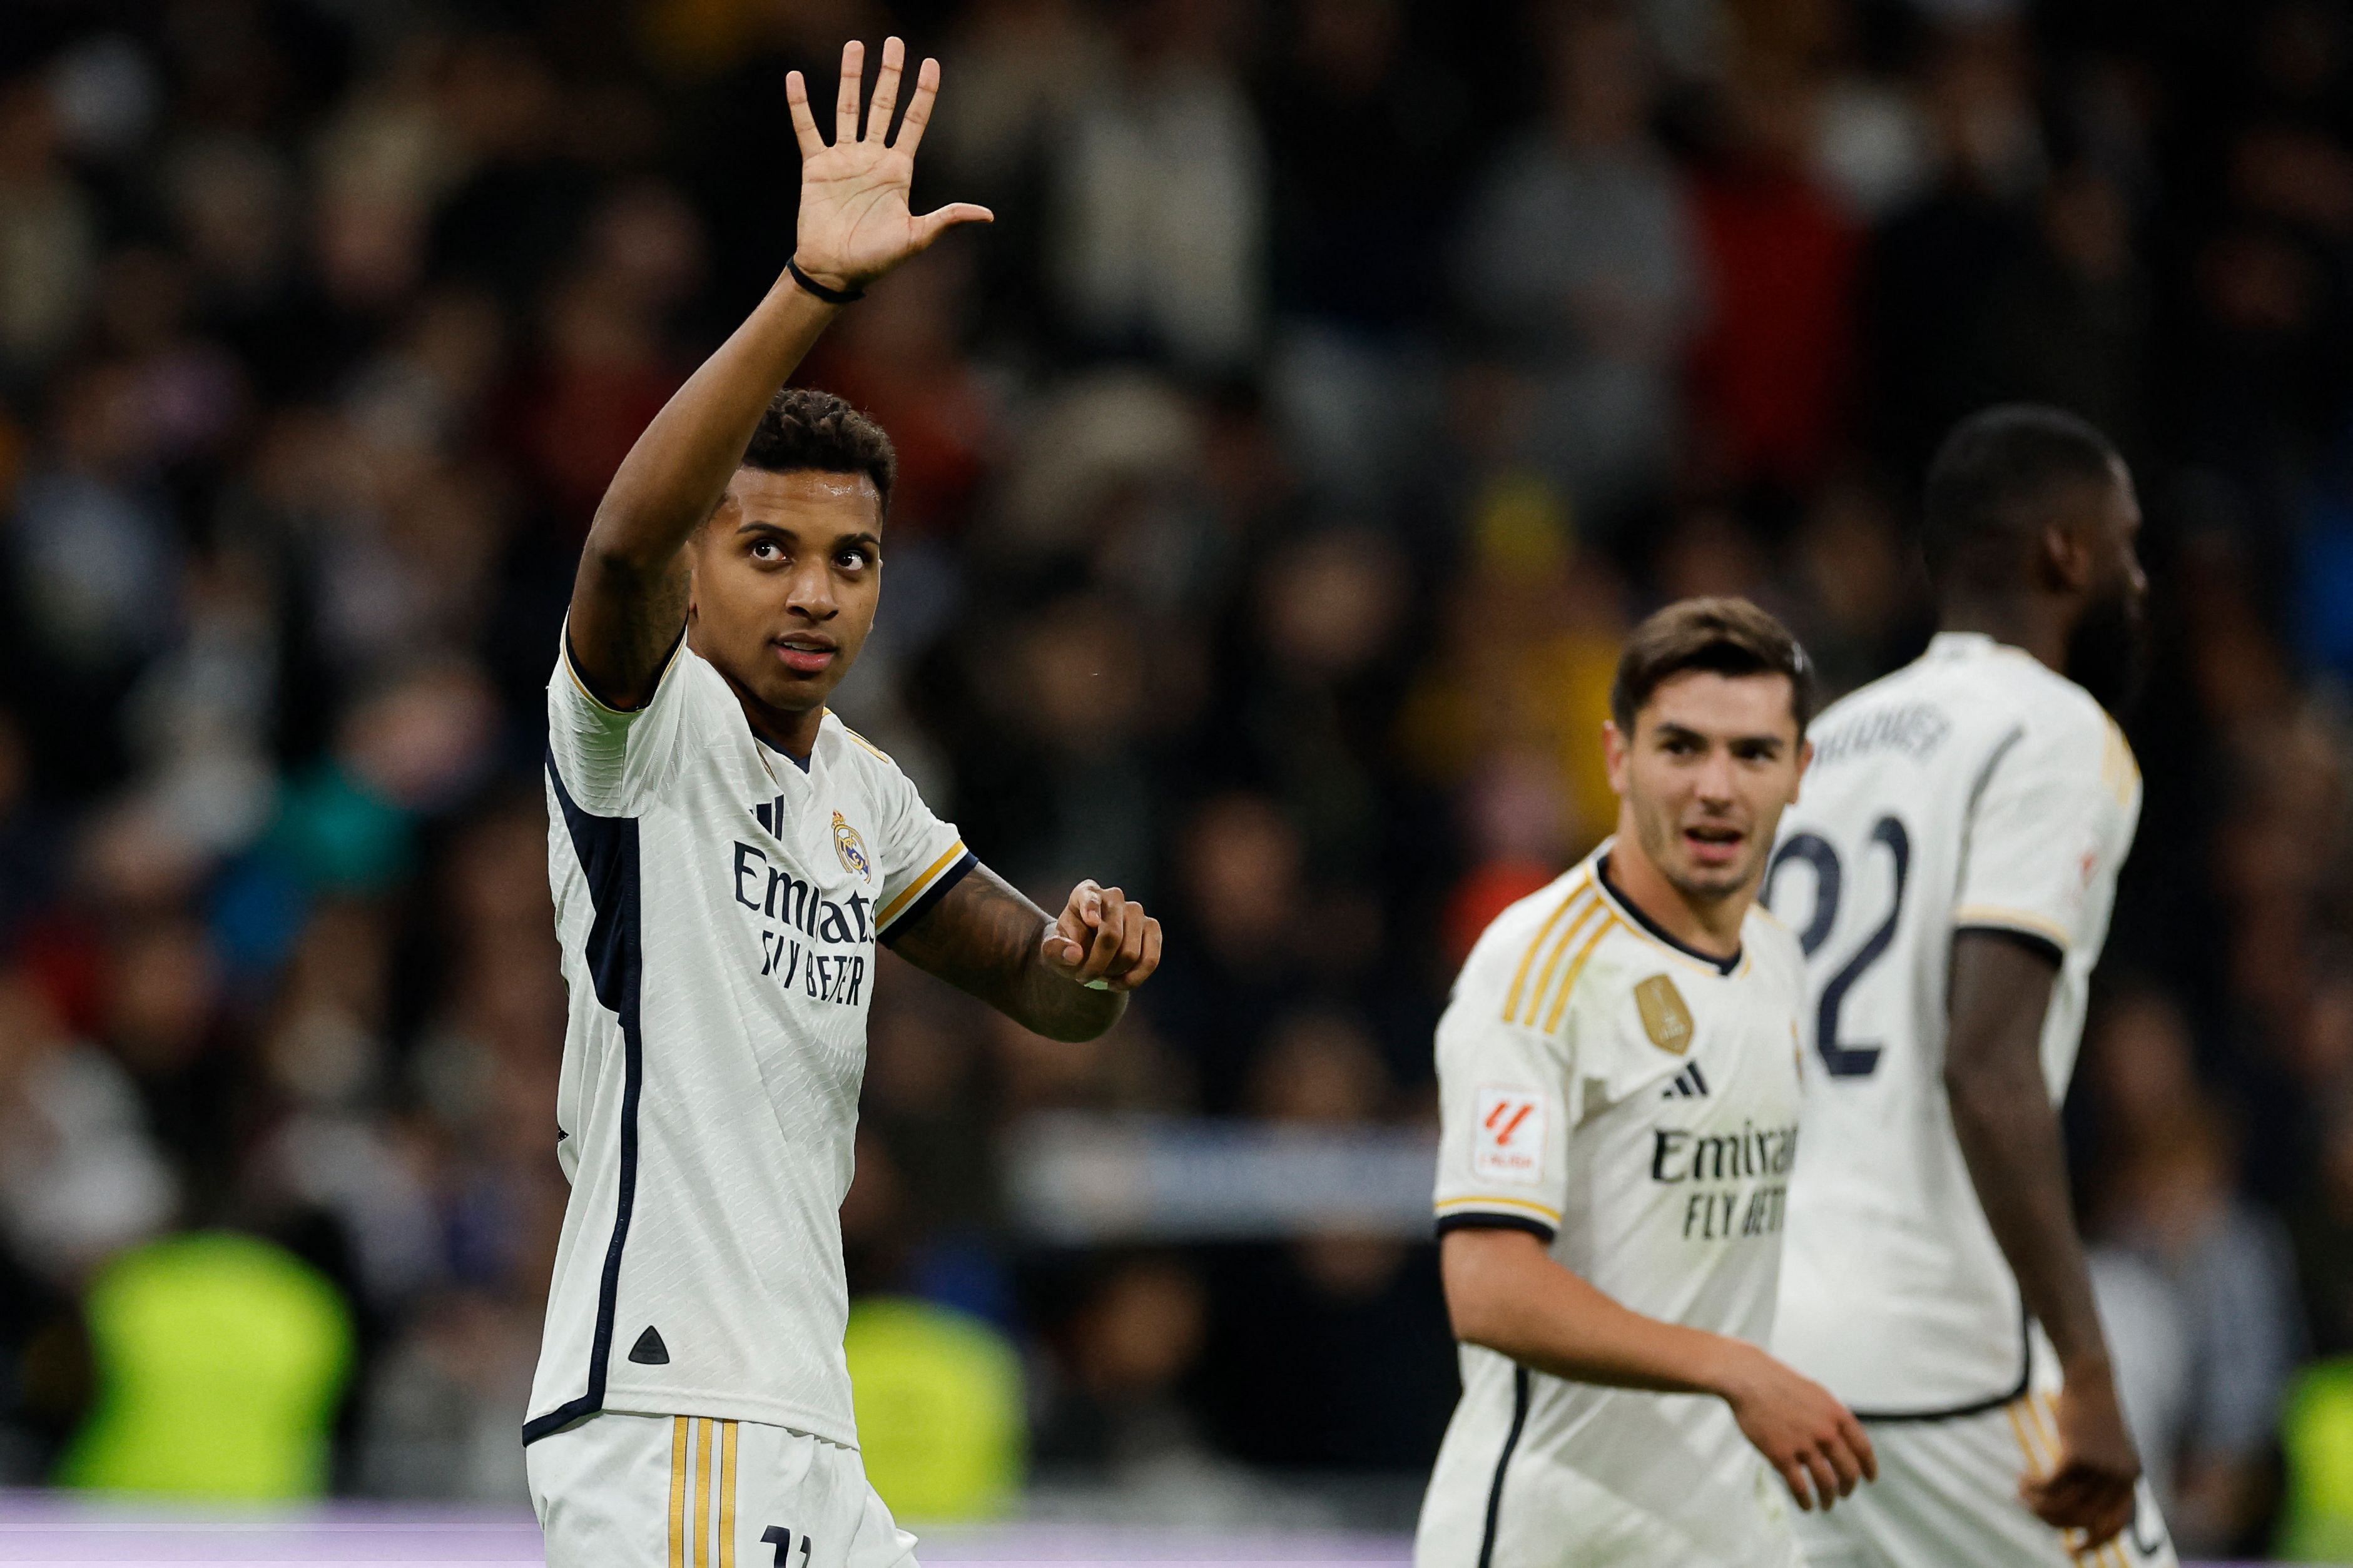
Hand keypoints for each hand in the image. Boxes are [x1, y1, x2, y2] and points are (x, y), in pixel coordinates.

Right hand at [786, 38, 992, 291]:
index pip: (914, 122)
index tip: (931, 64)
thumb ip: (947, 219)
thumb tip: (987, 215)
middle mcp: (872, 157)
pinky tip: (794, 78)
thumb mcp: (916, 237)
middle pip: (883, 105)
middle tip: (895, 43)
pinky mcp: (816, 166)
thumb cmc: (876, 259)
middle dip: (889, 74)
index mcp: (898, 170)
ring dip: (850, 77)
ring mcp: (844, 159)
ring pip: (848, 108)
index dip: (923, 94)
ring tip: (854, 46)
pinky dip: (800, 105)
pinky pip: (807, 129)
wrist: (835, 270)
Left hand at [1040, 880, 1161, 992]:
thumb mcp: (1052, 950)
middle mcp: (1113, 897)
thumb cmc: (1068, 947)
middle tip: (1082, 978)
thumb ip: (1056, 951)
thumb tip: (1076, 955)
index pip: (1089, 897)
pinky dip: (1133, 979)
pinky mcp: (1152, 928)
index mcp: (1085, 893)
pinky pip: (1150, 960)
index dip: (1092, 908)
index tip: (1092, 921)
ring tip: (1099, 977)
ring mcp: (1136, 911)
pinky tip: (1117, 984)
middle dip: (1097, 965)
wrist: (1087, 953)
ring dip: (1112, 973)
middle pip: (1111, 936)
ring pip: (1130, 953)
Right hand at [1717, 1343, 1877, 1511]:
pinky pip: (1799, 1487)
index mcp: (1837, 1415)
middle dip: (1848, 1487)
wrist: (1749, 1379)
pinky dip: (1806, 1501)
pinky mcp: (1781, 1455)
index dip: (1869, 1468)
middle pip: (1848, 1471)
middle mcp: (1825, 1432)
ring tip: (1826, 1505)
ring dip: (1829, 1499)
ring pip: (1826, 1483)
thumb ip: (1832, 1416)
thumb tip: (1842, 1437)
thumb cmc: (1779, 1383)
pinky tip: (1807, 1506)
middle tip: (1844, 1493)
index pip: (1863, 1449)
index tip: (1869, 1479)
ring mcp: (1804, 1445)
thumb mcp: (1817, 1394)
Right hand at [2020, 1365, 2140, 1550]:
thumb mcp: (2102, 1442)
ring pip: (2064, 1506)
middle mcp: (2120, 1477)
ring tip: (2021, 1495)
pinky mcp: (2078, 1454)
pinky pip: (2050, 1486)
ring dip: (2038, 1506)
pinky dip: (2033, 1488)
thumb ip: (2097, 1471)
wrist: (2091, 1373)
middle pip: (2083, 1519)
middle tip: (2030, 1510)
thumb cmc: (2092, 1406)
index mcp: (2130, 1477)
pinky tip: (2022, 1480)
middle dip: (2053, 1522)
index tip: (2072, 1552)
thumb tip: (2074, 1501)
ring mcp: (2101, 1466)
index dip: (2094, 1542)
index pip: (2115, 1524)